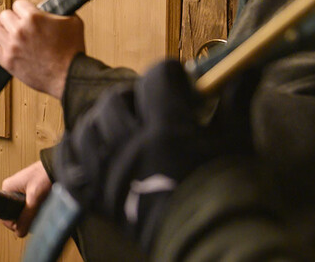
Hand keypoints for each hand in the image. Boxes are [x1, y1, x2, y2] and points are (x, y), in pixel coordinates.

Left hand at [0, 0, 84, 98]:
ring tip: (10, 35)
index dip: (25, 9)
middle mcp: (20, 29)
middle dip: (13, 19)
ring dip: (2, 30)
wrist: (69, 76)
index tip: (29, 16)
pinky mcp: (7, 61)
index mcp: (34, 17)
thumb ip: (60, 5)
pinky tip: (4, 47)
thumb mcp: (73, 21)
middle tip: (21, 27)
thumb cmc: (73, 50)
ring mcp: (12, 45)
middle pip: (4, 15)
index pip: (18, 3)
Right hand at [0, 160, 52, 236]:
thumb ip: (26, 216)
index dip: (13, 223)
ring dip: (30, 214)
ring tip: (40, 210)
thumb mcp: (34, 198)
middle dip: (23, 219)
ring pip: (22, 211)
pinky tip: (42, 207)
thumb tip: (19, 232)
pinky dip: (35, 209)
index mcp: (7, 188)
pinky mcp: (29, 191)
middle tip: (34, 218)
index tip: (24, 227)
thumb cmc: (44, 175)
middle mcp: (12, 189)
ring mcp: (20, 190)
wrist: (58, 166)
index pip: (4, 214)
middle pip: (13, 213)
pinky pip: (28, 206)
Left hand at [56, 60, 236, 249]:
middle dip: (134, 96)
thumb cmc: (230, 196)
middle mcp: (130, 147)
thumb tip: (247, 70)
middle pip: (114, 100)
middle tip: (153, 107)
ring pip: (87, 126)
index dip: (169, 75)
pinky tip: (91, 144)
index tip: (180, 84)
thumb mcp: (236, 144)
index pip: (155, 78)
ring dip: (104, 121)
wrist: (211, 245)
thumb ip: (234, 103)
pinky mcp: (94, 195)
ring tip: (124, 128)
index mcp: (166, 130)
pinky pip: (67, 162)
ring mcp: (107, 172)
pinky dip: (74, 148)